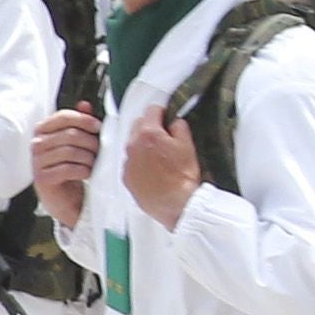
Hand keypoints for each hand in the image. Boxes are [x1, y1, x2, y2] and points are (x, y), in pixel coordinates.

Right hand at [28, 106, 100, 215]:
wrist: (66, 199)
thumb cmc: (72, 168)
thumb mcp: (77, 143)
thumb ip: (80, 123)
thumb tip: (84, 104)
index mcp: (43, 130)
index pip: (63, 116)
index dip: (84, 120)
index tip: (98, 127)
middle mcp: (36, 144)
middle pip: (70, 134)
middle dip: (91, 142)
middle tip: (100, 151)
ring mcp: (37, 162)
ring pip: (70, 151)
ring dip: (89, 158)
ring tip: (93, 164)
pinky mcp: (42, 179)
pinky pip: (68, 169)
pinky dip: (83, 170)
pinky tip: (87, 173)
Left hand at [119, 96, 198, 226]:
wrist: (176, 204)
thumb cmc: (182, 177)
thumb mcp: (188, 145)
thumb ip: (179, 127)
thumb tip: (174, 122)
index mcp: (148, 134)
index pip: (151, 110)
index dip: (162, 112)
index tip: (166, 117)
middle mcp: (133, 146)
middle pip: (138, 125)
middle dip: (150, 127)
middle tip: (163, 137)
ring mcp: (128, 162)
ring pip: (132, 144)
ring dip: (143, 145)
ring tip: (159, 157)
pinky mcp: (126, 177)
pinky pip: (130, 162)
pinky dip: (139, 162)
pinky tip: (152, 170)